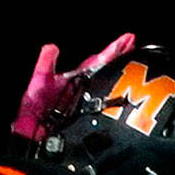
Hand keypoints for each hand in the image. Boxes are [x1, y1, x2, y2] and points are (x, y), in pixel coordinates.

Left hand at [12, 33, 135, 141]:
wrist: (34, 135)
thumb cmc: (35, 110)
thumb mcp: (40, 83)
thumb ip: (46, 65)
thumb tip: (51, 47)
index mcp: (76, 79)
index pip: (98, 62)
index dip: (112, 51)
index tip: (128, 39)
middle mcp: (87, 90)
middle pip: (109, 71)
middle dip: (122, 58)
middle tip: (137, 44)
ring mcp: (91, 104)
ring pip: (112, 87)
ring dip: (125, 76)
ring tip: (141, 63)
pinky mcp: (92, 119)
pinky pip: (108, 109)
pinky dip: (119, 101)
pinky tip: (131, 96)